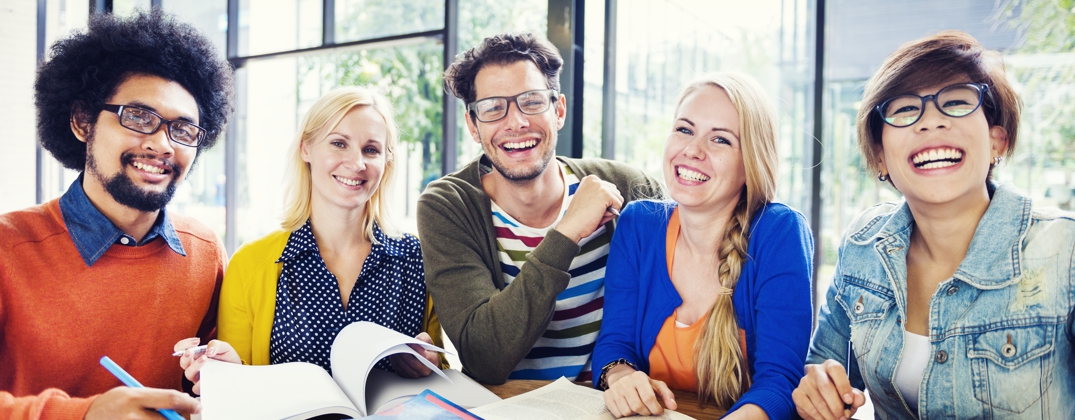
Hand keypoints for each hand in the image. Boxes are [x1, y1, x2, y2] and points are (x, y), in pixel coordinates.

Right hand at [84, 386, 199, 419]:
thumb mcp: (132, 393)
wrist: (84, 417)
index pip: (170, 399)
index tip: (197, 406)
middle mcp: (131, 415)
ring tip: (157, 418)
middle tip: (184, 418)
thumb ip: (155, 399)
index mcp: (134, 398)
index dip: (189, 403)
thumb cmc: (114, 403)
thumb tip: (184, 405)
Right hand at [175, 337, 241, 394]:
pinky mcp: (203, 386)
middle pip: (183, 363)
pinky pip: (197, 387)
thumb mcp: (224, 348)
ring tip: (205, 359)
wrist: (237, 369)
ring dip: (195, 366)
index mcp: (195, 355)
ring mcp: (198, 377)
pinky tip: (210, 377)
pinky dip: (201, 382)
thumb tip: (208, 351)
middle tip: (192, 351)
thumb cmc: (228, 358)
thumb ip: (216, 345)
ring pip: (188, 374)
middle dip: (186, 356)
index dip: (184, 344)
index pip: (180, 349)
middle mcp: (193, 366)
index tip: (197, 341)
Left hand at [389, 332, 437, 378]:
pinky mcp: (407, 376)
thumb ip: (423, 338)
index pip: (425, 356)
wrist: (421, 356)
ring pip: (405, 367)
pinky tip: (393, 355)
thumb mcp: (427, 340)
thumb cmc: (425, 348)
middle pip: (414, 364)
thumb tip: (417, 341)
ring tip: (394, 349)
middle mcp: (426, 371)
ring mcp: (416, 375)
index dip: (416, 349)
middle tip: (399, 346)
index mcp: (434, 361)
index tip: (409, 343)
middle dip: (405, 354)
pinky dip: (395, 362)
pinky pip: (400, 370)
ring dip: (398, 358)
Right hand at [555, 175, 623, 242]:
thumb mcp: (589, 199)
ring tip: (595, 213)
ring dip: (610, 210)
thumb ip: (600, 195)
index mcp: (590, 179)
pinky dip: (611, 214)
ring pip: (618, 199)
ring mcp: (600, 186)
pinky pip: (619, 205)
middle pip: (615, 193)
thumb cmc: (579, 217)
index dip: (604, 202)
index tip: (590, 207)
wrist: (571, 226)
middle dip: (608, 205)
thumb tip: (617, 199)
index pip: (609, 189)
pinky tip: (598, 214)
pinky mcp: (605, 194)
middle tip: (593, 212)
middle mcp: (595, 179)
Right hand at [602, 366, 676, 417]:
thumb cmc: (642, 384)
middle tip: (648, 411)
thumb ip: (666, 394)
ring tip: (637, 408)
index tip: (658, 411)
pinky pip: (617, 413)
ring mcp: (615, 389)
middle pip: (637, 406)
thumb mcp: (655, 385)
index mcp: (639, 377)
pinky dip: (624, 415)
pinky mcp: (608, 395)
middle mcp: (625, 382)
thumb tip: (673, 406)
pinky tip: (628, 408)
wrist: (621, 377)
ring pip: (627, 411)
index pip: (648, 398)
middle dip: (645, 412)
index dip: (655, 408)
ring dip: (634, 414)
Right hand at [792, 360, 865, 419]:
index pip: (836, 370)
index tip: (849, 401)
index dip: (843, 386)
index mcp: (830, 366)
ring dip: (829, 414)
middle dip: (836, 406)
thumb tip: (857, 399)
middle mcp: (815, 371)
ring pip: (818, 400)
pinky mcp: (797, 394)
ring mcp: (804, 382)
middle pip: (825, 386)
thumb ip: (857, 396)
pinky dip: (819, 417)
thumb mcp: (850, 395)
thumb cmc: (837, 394)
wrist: (821, 399)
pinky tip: (824, 419)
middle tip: (843, 417)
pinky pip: (808, 407)